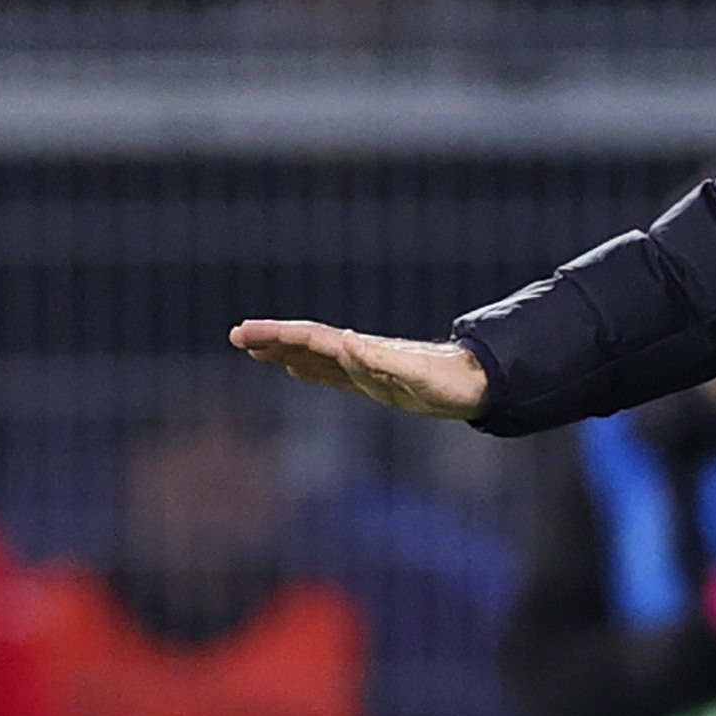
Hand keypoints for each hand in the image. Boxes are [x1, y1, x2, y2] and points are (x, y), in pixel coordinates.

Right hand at [229, 319, 488, 420]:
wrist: (479, 383)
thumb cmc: (449, 382)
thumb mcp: (415, 375)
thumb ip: (379, 362)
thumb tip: (344, 340)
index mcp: (363, 351)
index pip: (311, 338)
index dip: (278, 335)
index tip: (245, 332)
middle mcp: (360, 355)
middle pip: (308, 343)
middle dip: (272, 339)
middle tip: (236, 336)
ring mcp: (366, 367)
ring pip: (315, 356)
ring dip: (284, 350)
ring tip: (253, 348)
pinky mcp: (375, 380)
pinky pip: (332, 372)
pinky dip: (309, 367)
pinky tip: (295, 365)